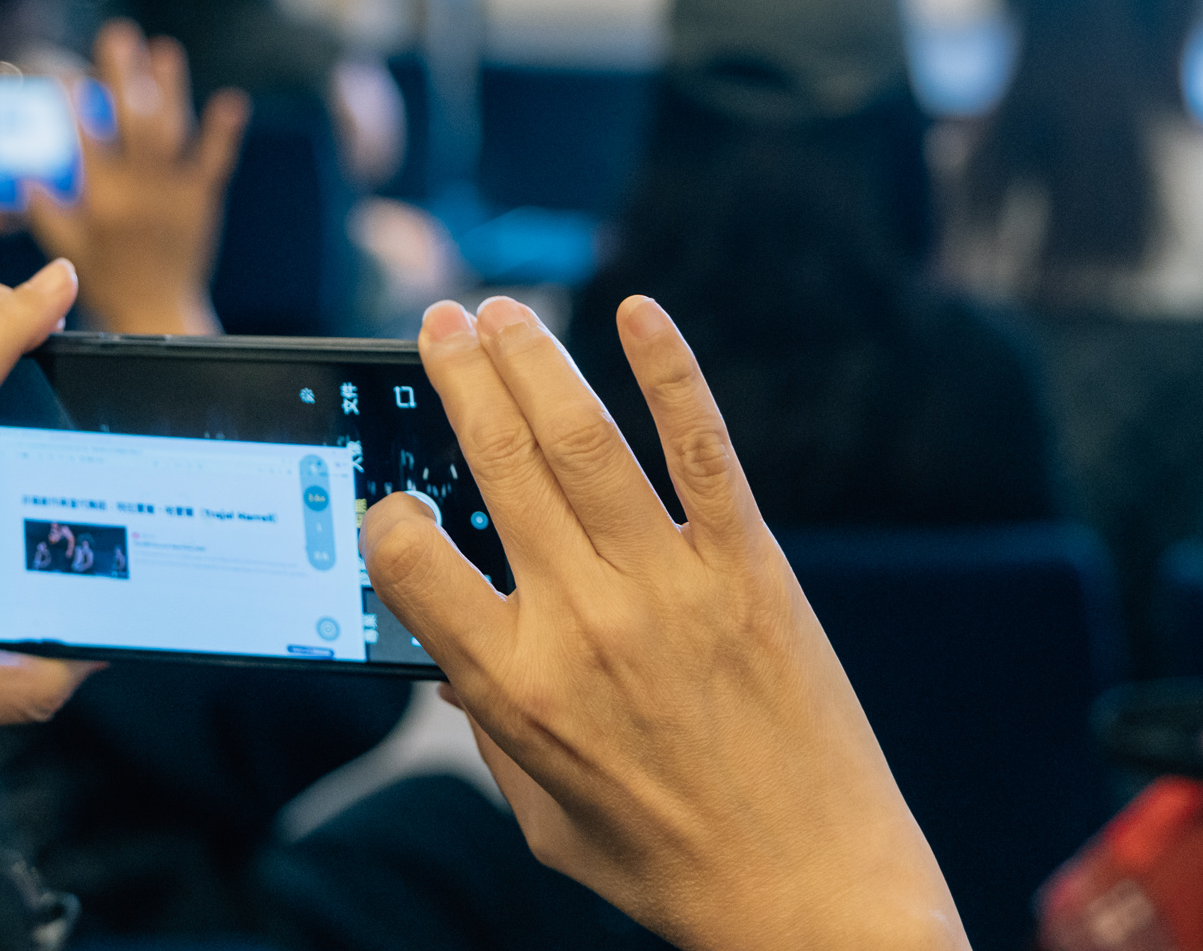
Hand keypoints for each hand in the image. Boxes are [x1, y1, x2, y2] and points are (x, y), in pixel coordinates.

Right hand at [26, 21, 250, 336]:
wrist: (156, 312)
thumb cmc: (107, 278)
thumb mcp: (67, 245)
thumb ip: (45, 209)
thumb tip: (24, 174)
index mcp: (101, 200)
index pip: (85, 137)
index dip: (75, 101)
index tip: (69, 70)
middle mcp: (138, 192)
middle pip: (132, 120)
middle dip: (124, 74)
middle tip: (117, 35)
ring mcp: (174, 194)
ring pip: (172, 131)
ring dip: (170, 87)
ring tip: (163, 50)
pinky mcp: (203, 200)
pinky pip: (215, 161)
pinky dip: (223, 131)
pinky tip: (231, 99)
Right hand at [362, 297, 963, 950]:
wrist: (816, 897)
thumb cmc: (674, 867)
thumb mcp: (543, 815)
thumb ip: (491, 725)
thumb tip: (456, 649)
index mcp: (517, 691)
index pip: (410, 563)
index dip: (386, 515)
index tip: (392, 492)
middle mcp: (585, 625)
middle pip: (498, 468)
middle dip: (458, 379)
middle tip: (437, 321)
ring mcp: (671, 587)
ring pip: (583, 441)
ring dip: (533, 359)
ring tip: (500, 311)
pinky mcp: (750, 567)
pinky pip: (702, 448)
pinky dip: (668, 371)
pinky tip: (640, 312)